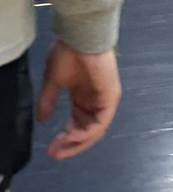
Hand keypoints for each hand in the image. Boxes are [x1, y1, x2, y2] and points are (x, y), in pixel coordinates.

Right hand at [36, 41, 121, 160]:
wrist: (81, 38)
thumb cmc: (69, 54)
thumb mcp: (54, 81)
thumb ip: (48, 101)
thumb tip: (42, 119)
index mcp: (83, 96)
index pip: (77, 123)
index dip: (65, 137)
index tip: (50, 148)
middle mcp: (95, 100)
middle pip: (86, 130)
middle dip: (70, 144)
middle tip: (54, 153)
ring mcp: (105, 99)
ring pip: (95, 130)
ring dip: (77, 142)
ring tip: (60, 148)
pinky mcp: (111, 97)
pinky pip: (101, 122)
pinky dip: (88, 133)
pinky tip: (73, 137)